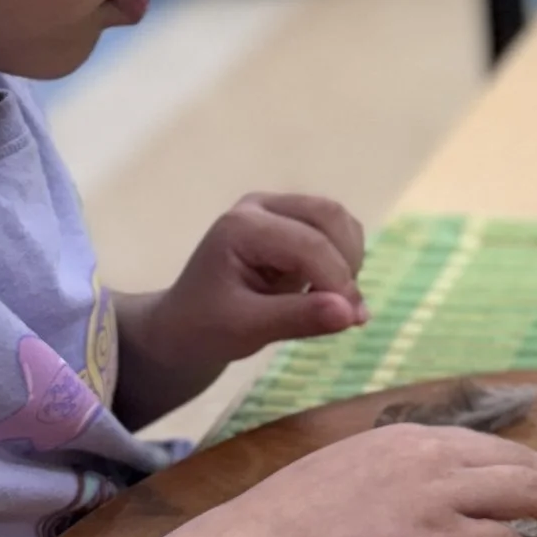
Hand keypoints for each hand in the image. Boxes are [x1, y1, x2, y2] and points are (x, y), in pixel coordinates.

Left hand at [117, 192, 368, 416]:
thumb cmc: (205, 329)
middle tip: (347, 311)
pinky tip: (326, 290)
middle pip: (329, 216)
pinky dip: (344, 258)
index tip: (352, 319)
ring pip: (337, 219)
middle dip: (346, 264)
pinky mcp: (290, 222)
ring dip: (349, 260)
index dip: (338, 280)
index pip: (309, 244)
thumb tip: (353, 313)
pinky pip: (334, 230)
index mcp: (241, 226)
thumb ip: (298, 318)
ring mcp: (275, 210)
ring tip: (332, 302)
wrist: (183, 328)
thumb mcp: (246, 330)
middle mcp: (260, 207)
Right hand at [232, 425, 536, 536]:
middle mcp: (431, 456)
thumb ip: (383, 486)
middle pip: (521, 462)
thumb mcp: (341, 480)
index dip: (525, 466)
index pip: (485, 445)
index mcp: (406, 439)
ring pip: (529, 493)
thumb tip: (402, 511)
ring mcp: (440, 496)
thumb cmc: (286, 524)